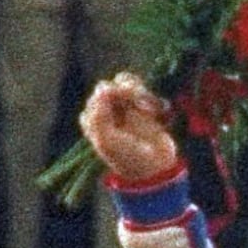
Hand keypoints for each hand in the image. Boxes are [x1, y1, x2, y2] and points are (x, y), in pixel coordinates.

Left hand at [80, 73, 182, 187]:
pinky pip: (141, 88)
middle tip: (139, 105)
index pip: (97, 97)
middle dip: (125, 93)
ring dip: (138, 91)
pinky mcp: (140, 104)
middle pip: (110, 86)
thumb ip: (100, 115)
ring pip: (125, 82)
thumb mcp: (107, 141)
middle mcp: (105, 110)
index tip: (124, 120)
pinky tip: (155, 111)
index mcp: (92, 118)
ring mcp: (123, 106)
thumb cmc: (127, 156)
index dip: (112, 103)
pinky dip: (149, 96)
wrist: (153, 166)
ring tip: (149, 108)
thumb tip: (104, 89)